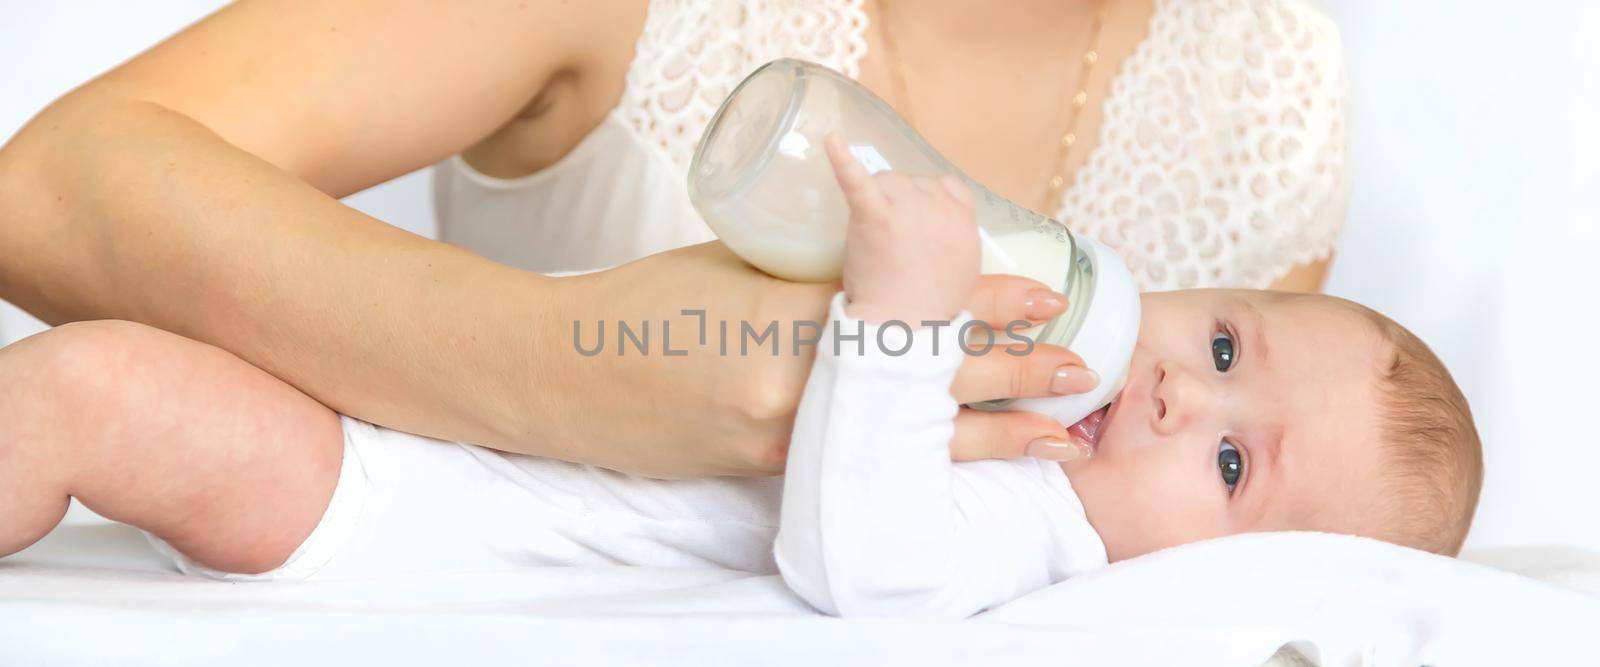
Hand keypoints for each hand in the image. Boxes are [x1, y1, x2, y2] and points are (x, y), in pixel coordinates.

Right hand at [561, 242, 1098, 477]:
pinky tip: (963, 469)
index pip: (904, 305)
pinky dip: (920, 461)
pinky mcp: (766, 473)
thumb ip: (813, 272)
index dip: (980, 299)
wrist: (559, 375)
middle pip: (920, 378)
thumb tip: (891, 266)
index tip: (1041, 294)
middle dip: (1009, 373)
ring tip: (1055, 438)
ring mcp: (780, 440)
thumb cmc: (641, 305)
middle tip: (1077, 368)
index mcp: (782, 317)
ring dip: (987, 436)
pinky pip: (860, 462)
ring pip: (903, 433)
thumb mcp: (734, 265)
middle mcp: (791, 386)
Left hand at [823, 134, 978, 324]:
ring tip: (873, 240)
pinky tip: (831, 140)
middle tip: (890, 246)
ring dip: (877, 200)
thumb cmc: (930, 307)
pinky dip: (842, 160)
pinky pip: (858, 181)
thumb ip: (955, 238)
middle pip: (911, 182)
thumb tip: (940, 227)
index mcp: (964, 218)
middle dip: (897, 205)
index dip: (928, 202)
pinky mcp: (875, 216)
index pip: (945, 186)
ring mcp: (908, 208)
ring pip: (886, 180)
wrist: (906, 328)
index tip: (917, 228)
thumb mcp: (964, 270)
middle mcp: (939, 205)